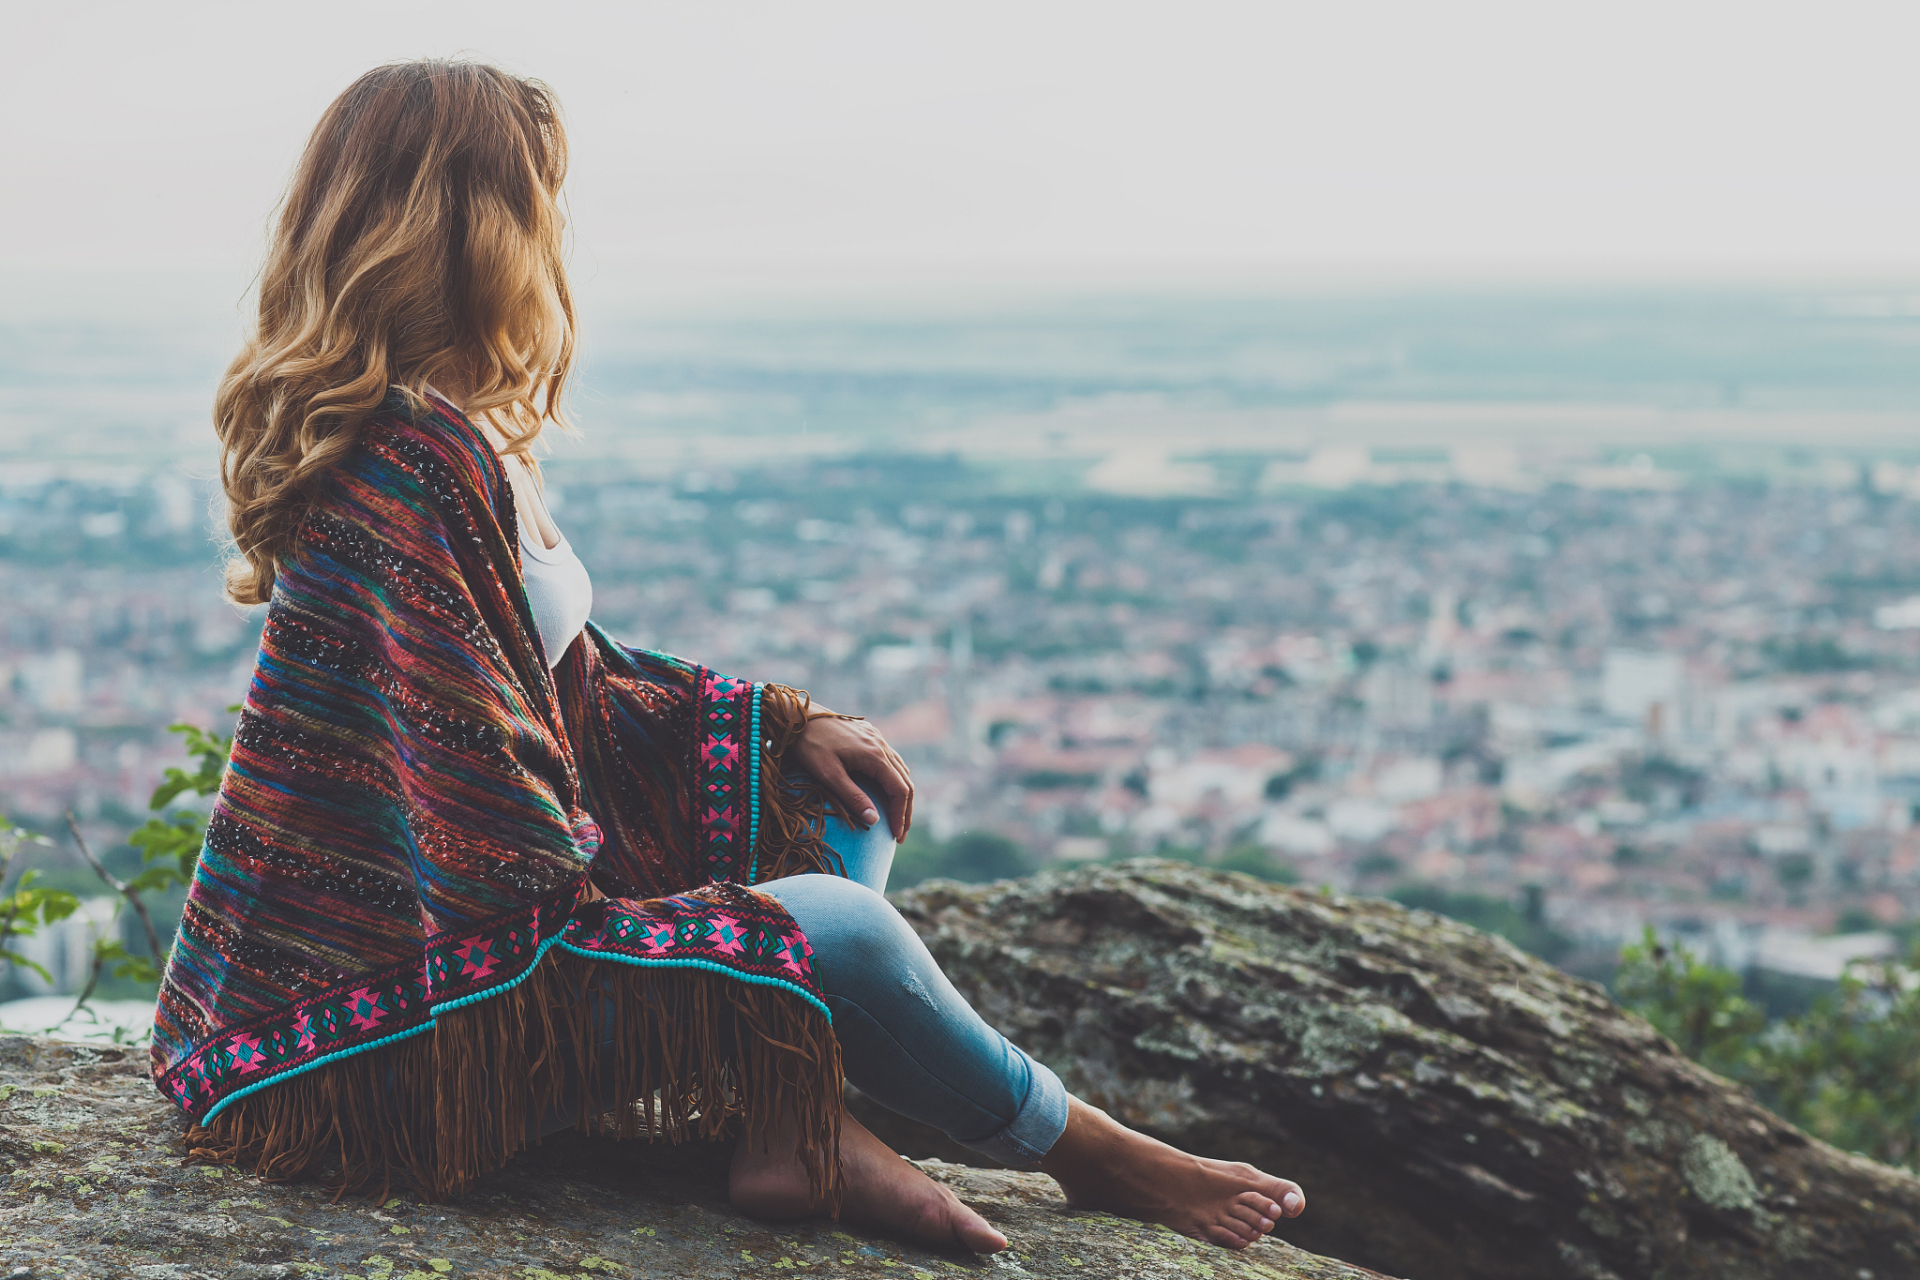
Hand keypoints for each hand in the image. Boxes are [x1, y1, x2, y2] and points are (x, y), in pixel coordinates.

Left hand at [789, 710, 913, 840]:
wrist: (800, 717)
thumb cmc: (811, 747)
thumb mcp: (830, 775)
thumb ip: (854, 798)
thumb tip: (875, 821)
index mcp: (875, 756)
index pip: (900, 791)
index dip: (900, 815)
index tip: (896, 836)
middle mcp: (881, 745)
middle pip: (905, 782)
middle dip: (905, 810)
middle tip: (900, 835)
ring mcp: (877, 738)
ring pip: (901, 770)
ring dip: (902, 794)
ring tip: (897, 817)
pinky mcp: (870, 735)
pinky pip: (891, 759)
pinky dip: (894, 778)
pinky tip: (887, 789)